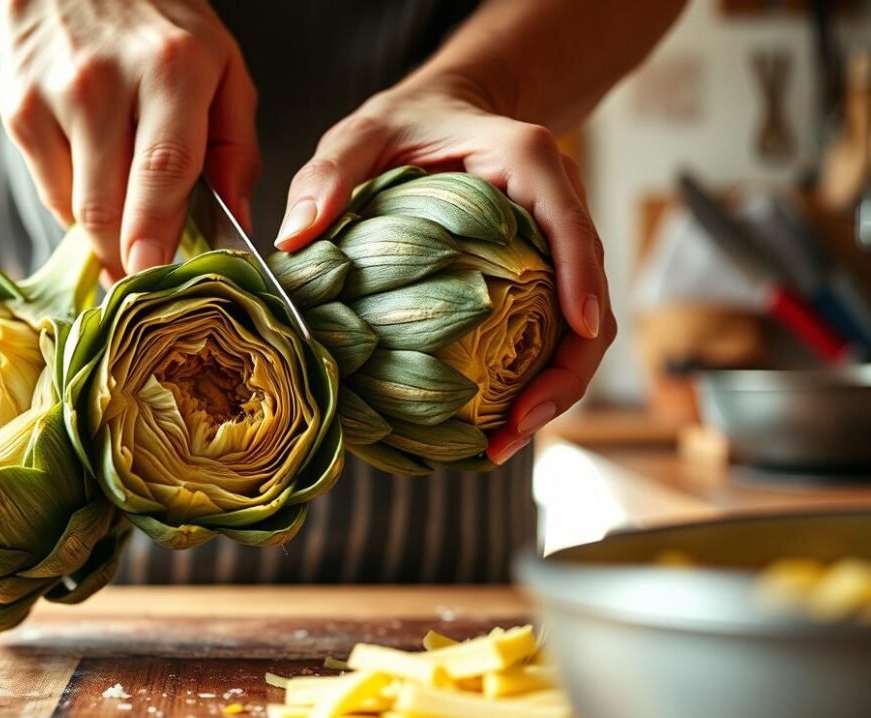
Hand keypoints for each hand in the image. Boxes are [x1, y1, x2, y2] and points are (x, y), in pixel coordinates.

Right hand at [0, 0, 259, 279]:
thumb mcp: (221, 66)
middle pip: (110, 204)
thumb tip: (239, 219)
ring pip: (76, 209)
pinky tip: (97, 181)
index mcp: (172, 67)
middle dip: (127, 258)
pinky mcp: (17, 109)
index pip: (165, 169)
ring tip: (126, 230)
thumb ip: (236, 146)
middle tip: (144, 279)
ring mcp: (53, 95)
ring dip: (104, 238)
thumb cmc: (158, 27)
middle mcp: (105, 80)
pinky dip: (77, 207)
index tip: (155, 278)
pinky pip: (51, 193)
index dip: (158, 234)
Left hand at [276, 83, 615, 464]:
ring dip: (553, 390)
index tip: (577, 331)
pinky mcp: (541, 276)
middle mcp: (557, 206)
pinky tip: (491, 420)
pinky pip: (550, 332)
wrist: (446, 108)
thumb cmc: (408, 120)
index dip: (581, 279)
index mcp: (529, 164)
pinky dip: (530, 378)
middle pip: (590, 298)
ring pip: (580, 328)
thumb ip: (330, 173)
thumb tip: (294, 237)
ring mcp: (555, 246)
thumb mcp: (362, 132)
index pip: (571, 226)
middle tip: (516, 427)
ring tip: (501, 442)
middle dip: (566, 372)